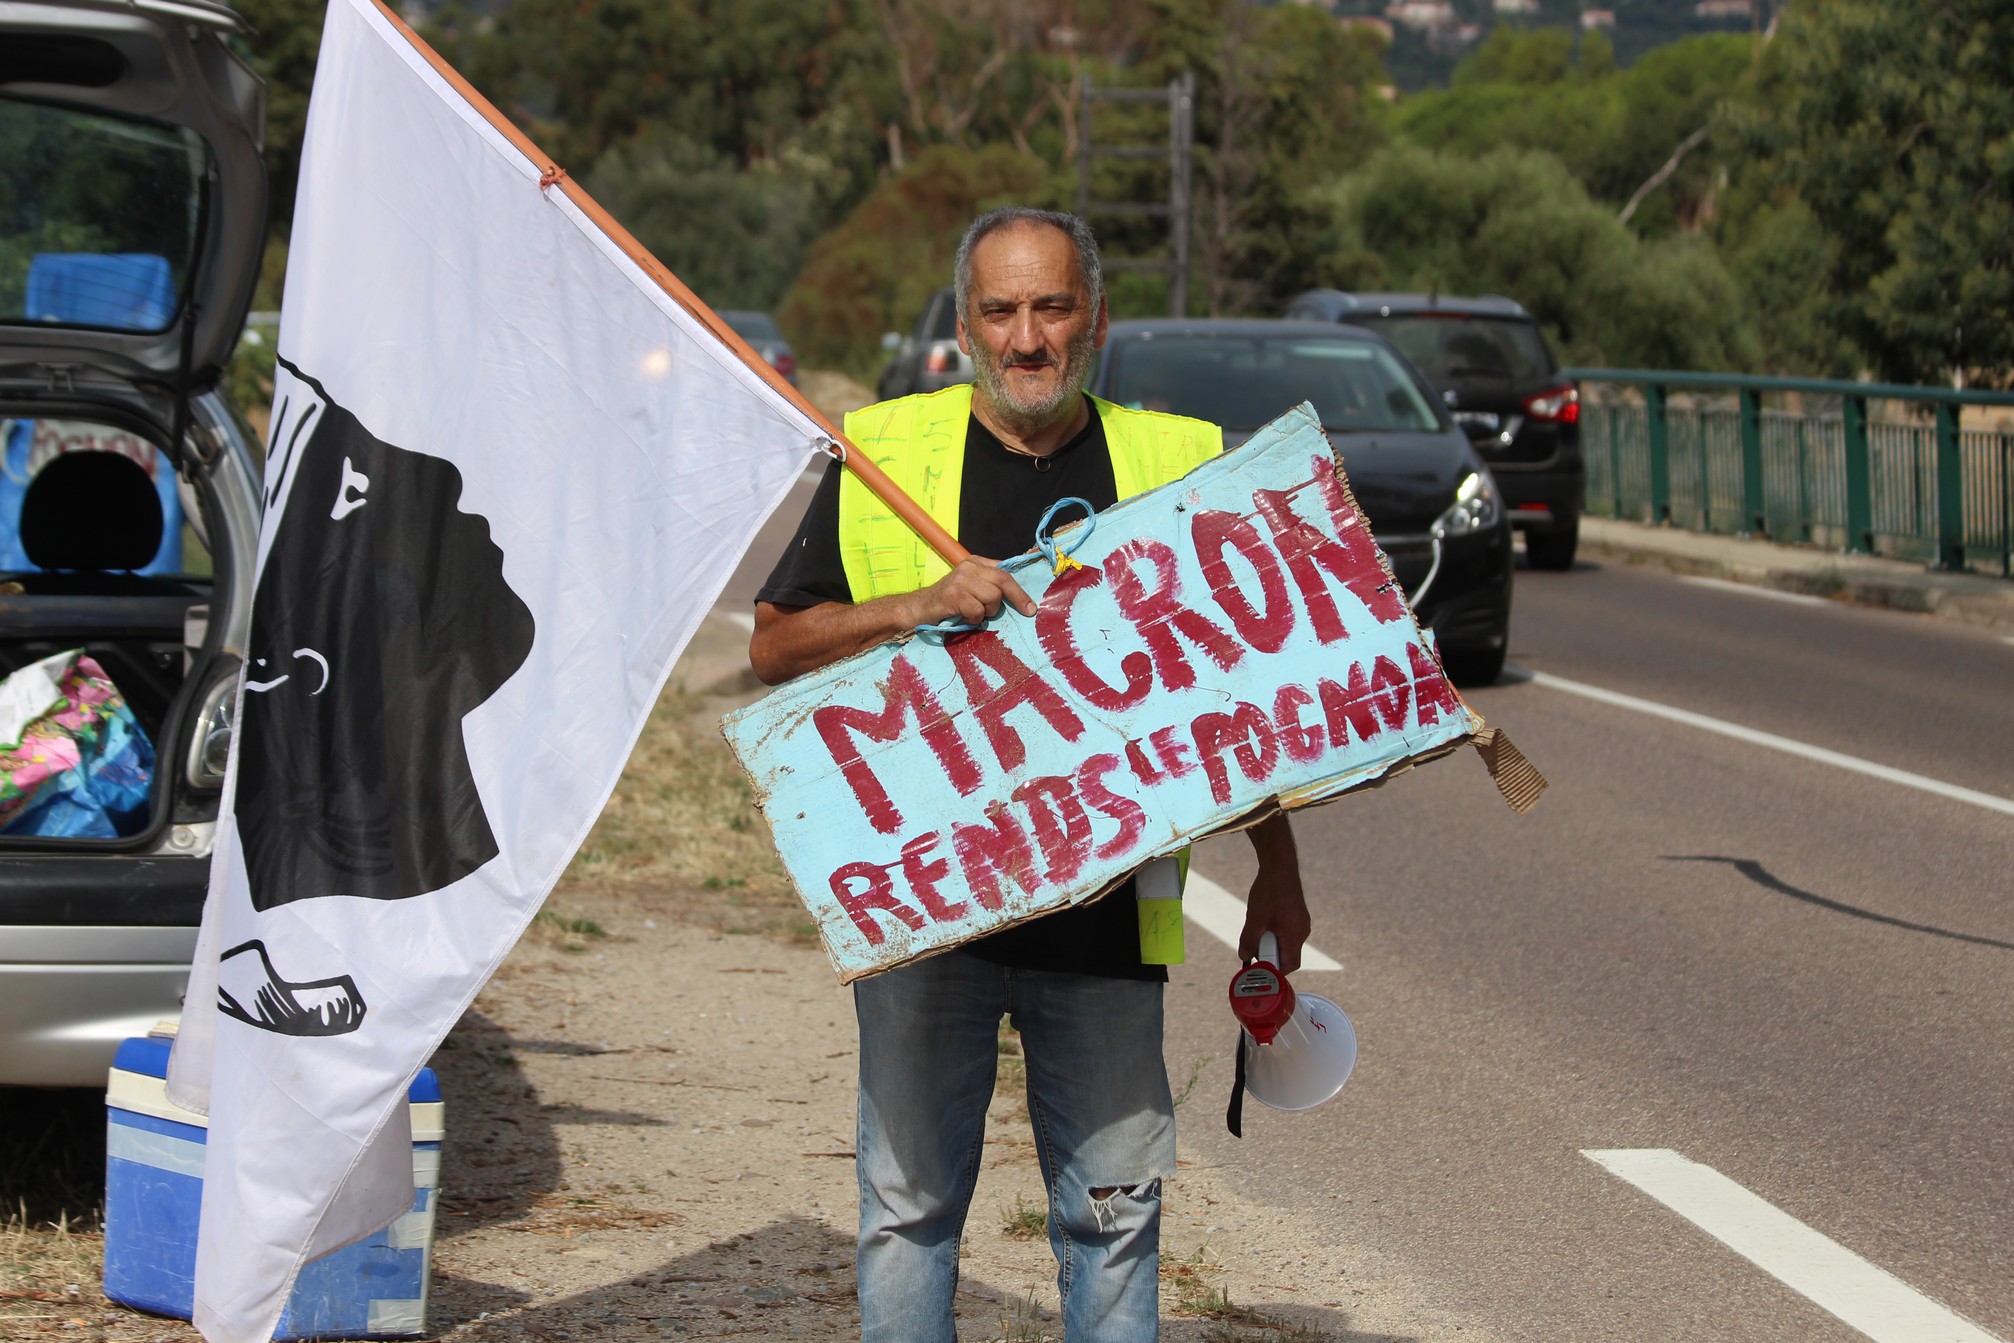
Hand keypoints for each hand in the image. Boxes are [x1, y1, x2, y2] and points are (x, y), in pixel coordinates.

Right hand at [906, 556, 1035, 627]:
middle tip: (1028, 611)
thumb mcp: (969, 587)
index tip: (1031, 603)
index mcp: (975, 562)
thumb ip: (988, 584)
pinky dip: (974, 619)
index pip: (1004, 571)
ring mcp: (961, 579)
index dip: (1020, 588)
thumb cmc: (948, 602)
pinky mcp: (954, 595)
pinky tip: (965, 617)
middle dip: (1018, 598)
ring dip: (988, 611)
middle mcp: (968, 567)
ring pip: (993, 597)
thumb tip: (1018, 595)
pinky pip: (978, 610)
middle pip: (1003, 580)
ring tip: (975, 613)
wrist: (918, 608)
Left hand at [1237, 814, 1310, 973]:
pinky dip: (1272, 932)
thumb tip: (1244, 957)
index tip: (1257, 967)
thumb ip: (1249, 940)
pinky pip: (1285, 932)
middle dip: (1267, 954)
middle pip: (1286, 955)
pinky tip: (1262, 919)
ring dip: (1268, 941)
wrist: (1280, 865)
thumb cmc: (1269, 890)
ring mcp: (1301, 923)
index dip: (1273, 971)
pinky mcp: (1296, 916)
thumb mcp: (1255, 917)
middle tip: (1252, 944)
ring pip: (1284, 943)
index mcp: (1296, 935)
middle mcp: (1302, 931)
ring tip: (1257, 926)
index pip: (1289, 966)